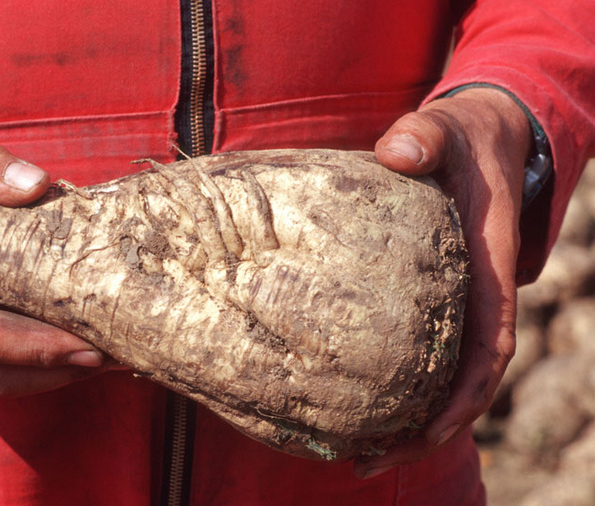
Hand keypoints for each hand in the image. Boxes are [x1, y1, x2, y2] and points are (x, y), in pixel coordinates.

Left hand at [354, 87, 530, 477]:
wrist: (482, 132)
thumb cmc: (466, 136)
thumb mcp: (448, 128)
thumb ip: (424, 136)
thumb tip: (397, 152)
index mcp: (488, 267)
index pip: (487, 346)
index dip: (465, 396)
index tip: (429, 432)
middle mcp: (475, 293)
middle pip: (462, 381)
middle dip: (423, 429)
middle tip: (366, 462)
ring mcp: (455, 298)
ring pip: (440, 373)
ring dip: (406, 419)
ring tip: (354, 454)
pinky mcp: (433, 294)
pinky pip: (420, 349)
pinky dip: (397, 382)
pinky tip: (356, 402)